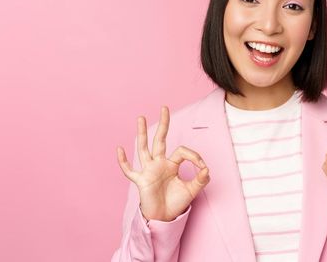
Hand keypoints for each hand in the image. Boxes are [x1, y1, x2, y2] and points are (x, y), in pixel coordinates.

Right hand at [116, 106, 210, 221]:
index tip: (203, 167)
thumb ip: (200, 180)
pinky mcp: (141, 181)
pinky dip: (123, 162)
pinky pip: (130, 170)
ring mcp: (148, 171)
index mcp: (171, 164)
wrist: (164, 217)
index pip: (181, 151)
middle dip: (163, 124)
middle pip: (160, 140)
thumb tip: (206, 169)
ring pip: (144, 149)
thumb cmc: (175, 203)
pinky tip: (120, 150)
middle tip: (165, 108)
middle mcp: (158, 164)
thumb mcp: (191, 191)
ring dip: (142, 134)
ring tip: (140, 117)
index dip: (194, 156)